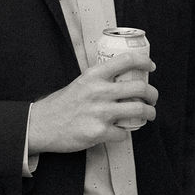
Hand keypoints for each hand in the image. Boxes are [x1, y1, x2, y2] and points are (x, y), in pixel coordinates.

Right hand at [27, 52, 157, 154]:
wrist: (41, 125)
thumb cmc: (61, 105)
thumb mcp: (80, 83)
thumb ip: (100, 80)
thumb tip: (124, 80)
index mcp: (94, 75)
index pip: (126, 60)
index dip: (144, 62)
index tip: (151, 67)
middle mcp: (99, 91)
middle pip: (140, 88)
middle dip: (153, 94)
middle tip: (152, 98)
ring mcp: (100, 112)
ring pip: (139, 110)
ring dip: (149, 113)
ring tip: (148, 114)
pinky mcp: (99, 132)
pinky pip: (124, 133)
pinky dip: (125, 133)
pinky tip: (119, 131)